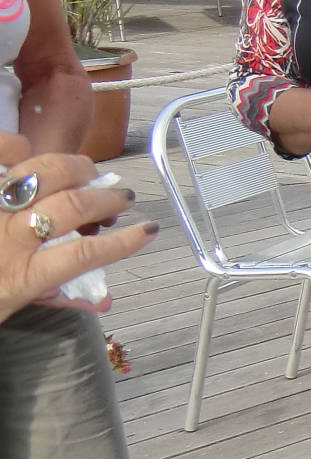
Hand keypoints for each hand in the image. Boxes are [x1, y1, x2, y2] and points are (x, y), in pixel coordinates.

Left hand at [0, 141, 156, 322]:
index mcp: (21, 278)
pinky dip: (15, 149)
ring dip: (75, 169)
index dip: (123, 242)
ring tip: (88, 170)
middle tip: (119, 195)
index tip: (148, 231)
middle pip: (70, 207)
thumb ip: (53, 298)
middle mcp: (8, 240)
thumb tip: (102, 302)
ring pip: (43, 178)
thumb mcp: (9, 309)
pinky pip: (2, 156)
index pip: (85, 255)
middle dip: (104, 197)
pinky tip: (26, 152)